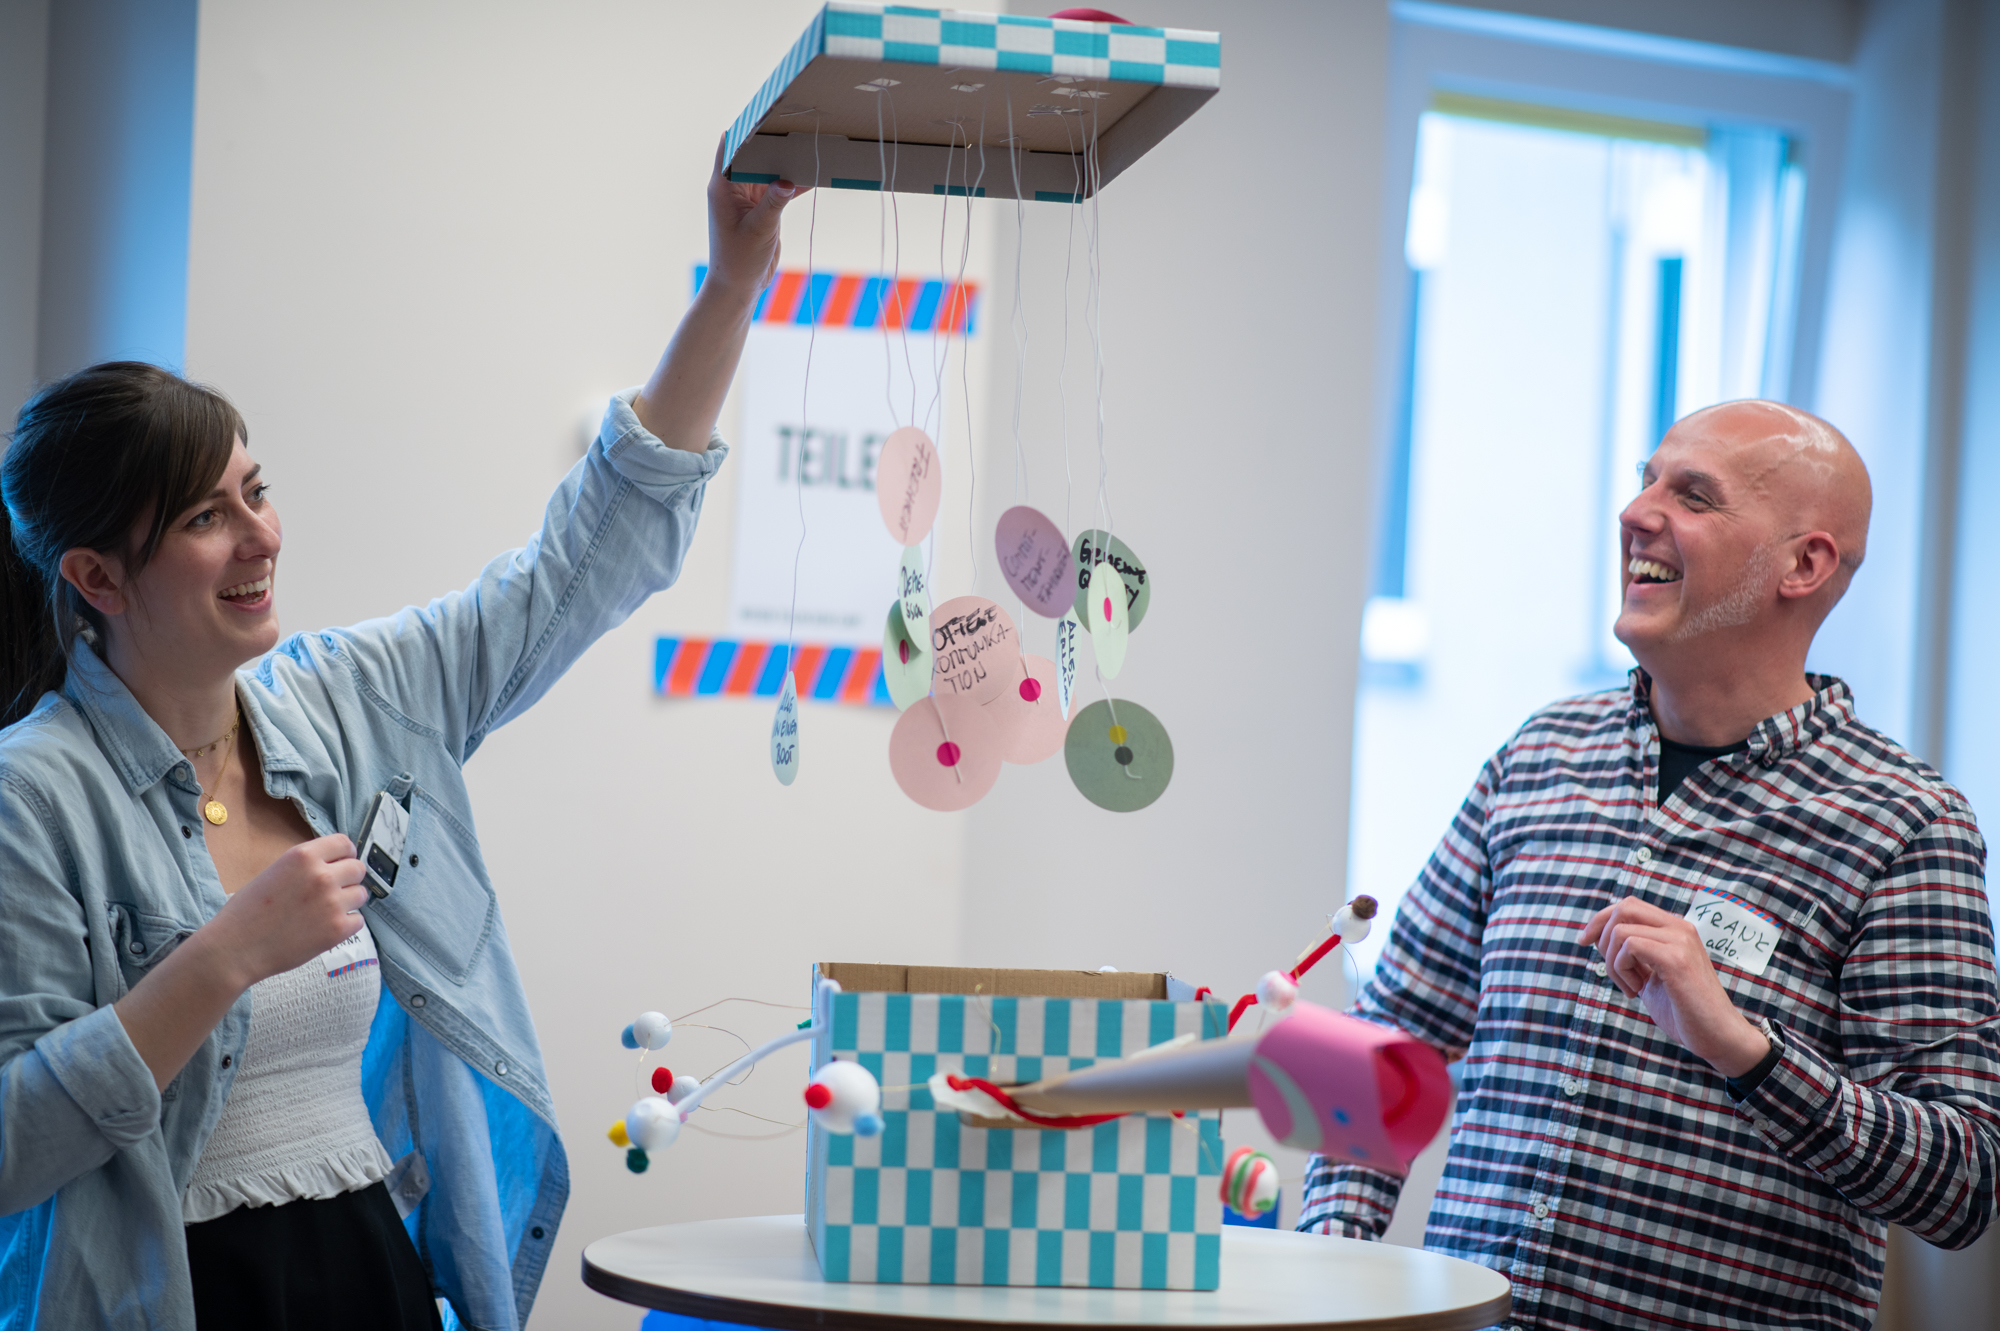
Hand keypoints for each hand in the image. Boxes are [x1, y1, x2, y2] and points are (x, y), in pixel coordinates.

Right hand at [204, 835, 369, 987]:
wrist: (235, 948)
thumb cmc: (247, 912)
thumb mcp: (274, 872)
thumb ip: (305, 866)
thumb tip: (332, 863)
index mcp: (303, 857)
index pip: (344, 843)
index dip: (345, 854)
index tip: (342, 862)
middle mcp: (321, 875)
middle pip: (358, 868)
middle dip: (348, 879)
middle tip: (334, 891)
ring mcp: (332, 903)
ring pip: (361, 894)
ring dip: (348, 902)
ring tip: (325, 911)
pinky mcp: (337, 929)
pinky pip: (358, 920)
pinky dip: (345, 925)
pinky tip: (324, 928)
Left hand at [704, 133, 800, 294]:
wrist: (739, 287)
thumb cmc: (738, 261)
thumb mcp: (758, 231)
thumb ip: (773, 203)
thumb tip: (789, 180)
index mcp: (723, 186)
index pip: (731, 146)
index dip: (747, 129)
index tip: (768, 116)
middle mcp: (735, 187)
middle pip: (755, 154)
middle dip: (774, 142)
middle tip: (797, 128)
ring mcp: (751, 196)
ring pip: (771, 170)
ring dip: (788, 163)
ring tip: (810, 149)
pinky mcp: (765, 208)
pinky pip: (782, 188)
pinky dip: (796, 183)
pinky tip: (815, 175)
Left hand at [1578, 895, 1770, 1076]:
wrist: (1718, 1036)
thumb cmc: (1684, 1010)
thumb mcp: (1651, 975)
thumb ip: (1633, 954)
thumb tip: (1598, 937)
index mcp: (1675, 929)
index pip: (1629, 905)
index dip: (1600, 920)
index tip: (1584, 942)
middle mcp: (1679, 928)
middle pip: (1623, 908)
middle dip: (1601, 935)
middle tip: (1611, 970)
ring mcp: (1680, 941)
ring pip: (1621, 931)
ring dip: (1613, 963)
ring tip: (1632, 987)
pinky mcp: (1676, 959)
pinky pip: (1630, 946)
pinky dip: (1621, 970)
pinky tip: (1636, 990)